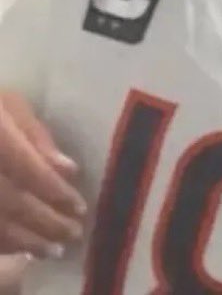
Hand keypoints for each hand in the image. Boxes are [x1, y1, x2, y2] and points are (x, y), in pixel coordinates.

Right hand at [0, 92, 85, 258]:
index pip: (28, 170)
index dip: (55, 192)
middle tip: (74, 234)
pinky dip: (2, 245)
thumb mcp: (10, 105)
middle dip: (46, 223)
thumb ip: (37, 137)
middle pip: (13, 203)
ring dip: (25, 243)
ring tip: (53, 250)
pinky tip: (21, 250)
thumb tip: (68, 170)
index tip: (80, 207)